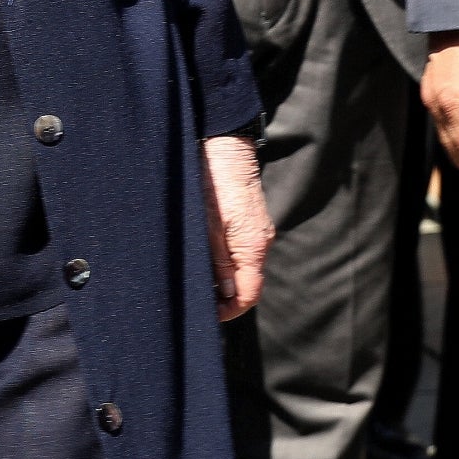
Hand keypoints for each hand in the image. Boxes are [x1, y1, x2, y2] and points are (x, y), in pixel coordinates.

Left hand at [201, 134, 273, 321]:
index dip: (228, 311)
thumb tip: (226, 296)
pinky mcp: (250, 219)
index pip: (249, 294)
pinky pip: (241, 250)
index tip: (206, 314)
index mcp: (253, 246)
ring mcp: (257, 229)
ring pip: (243, 266)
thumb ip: (219, 263)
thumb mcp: (208, 226)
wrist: (225, 143)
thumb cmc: (213, 180)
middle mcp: (260, 240)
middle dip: (224, 297)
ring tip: (197, 278)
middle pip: (247, 283)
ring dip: (223, 278)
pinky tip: (205, 255)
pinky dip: (226, 260)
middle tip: (197, 300)